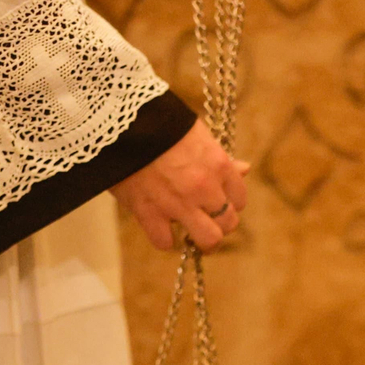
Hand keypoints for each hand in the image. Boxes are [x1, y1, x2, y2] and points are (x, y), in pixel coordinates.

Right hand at [110, 119, 248, 251]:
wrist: (120, 122)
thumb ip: (221, 158)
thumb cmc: (160, 124)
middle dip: (219, 223)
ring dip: (201, 240)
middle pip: (229, 223)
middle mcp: (204, 188)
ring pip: (209, 240)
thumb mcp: (197, 134)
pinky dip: (163, 238)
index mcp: (218, 165)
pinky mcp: (150, 213)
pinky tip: (159, 227)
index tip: (217, 200)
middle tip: (205, 218)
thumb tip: (244, 169)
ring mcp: (178, 203)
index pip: (240, 199)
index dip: (229, 202)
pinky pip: (165, 242)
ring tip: (191, 234)